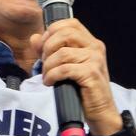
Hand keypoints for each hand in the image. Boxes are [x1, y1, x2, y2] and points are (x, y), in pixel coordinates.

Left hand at [31, 18, 122, 135]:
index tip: (43, 48)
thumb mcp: (66, 67)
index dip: (52, 32)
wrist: (100, 112)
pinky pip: (64, 68)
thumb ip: (49, 51)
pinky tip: (50, 82)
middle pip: (64, 34)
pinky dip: (52, 75)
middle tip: (44, 63)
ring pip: (62, 53)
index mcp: (91, 42)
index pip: (70, 23)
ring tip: (47, 76)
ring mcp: (95, 60)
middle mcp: (95, 47)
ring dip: (48, 65)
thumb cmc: (83, 90)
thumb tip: (34, 38)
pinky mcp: (91, 73)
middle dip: (48, 48)